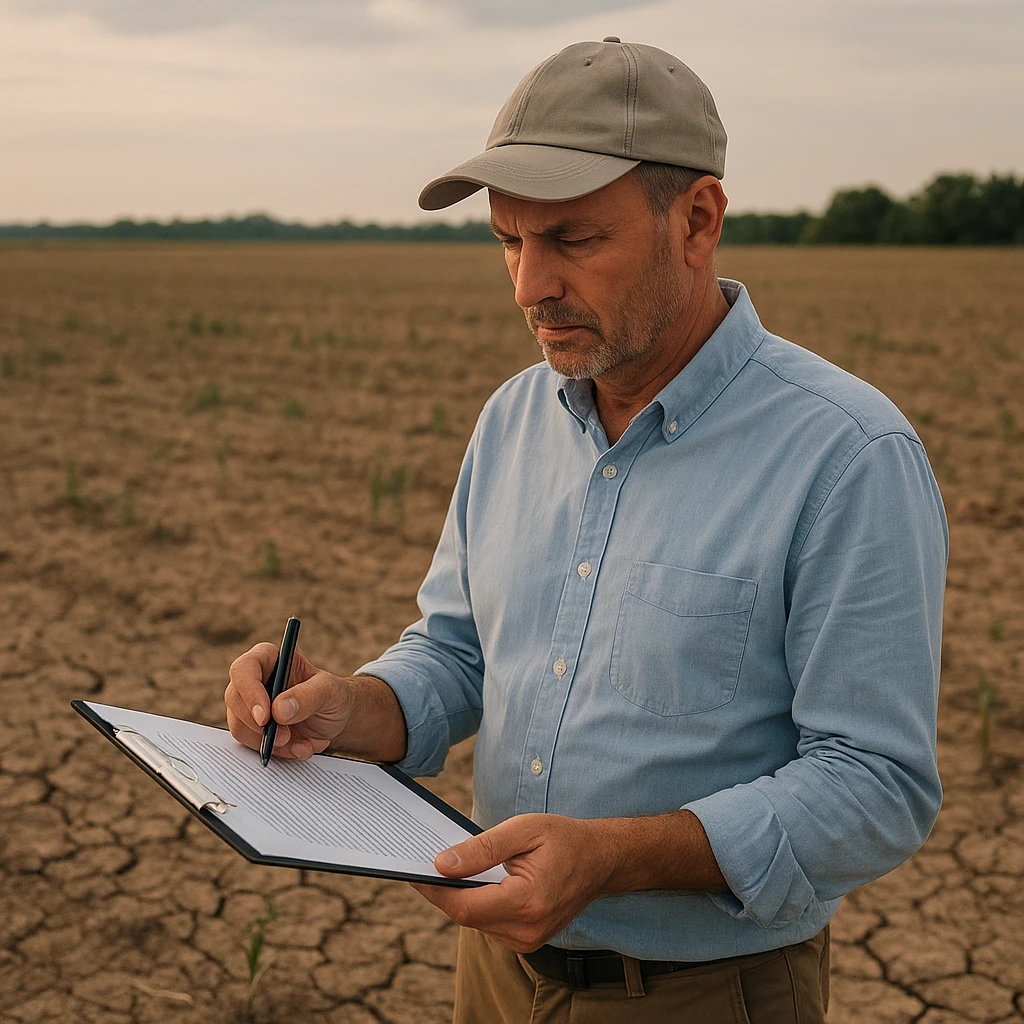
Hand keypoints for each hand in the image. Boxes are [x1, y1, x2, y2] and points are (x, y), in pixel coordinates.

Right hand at [225, 643, 350, 759]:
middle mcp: (254, 680)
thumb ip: (308, 696)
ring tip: (301, 744)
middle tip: (285, 736)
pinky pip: (250, 744)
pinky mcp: (251, 728)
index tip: (266, 716)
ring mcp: (248, 705)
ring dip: (268, 742)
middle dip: (259, 724)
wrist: (336, 719)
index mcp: (270, 658)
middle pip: (235, 699)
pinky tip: (298, 748)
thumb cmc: (332, 696)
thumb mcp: (330, 692)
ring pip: (239, 725)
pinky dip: (274, 752)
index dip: (250, 692)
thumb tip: (278, 710)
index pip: (244, 668)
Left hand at [410, 813, 613, 952]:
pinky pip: (489, 924)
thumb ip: (482, 848)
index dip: (434, 890)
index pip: (464, 906)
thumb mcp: (524, 830)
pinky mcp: (526, 941)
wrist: (600, 860)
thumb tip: (442, 864)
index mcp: (527, 902)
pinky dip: (477, 903)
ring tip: (447, 868)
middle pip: (466, 915)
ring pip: (475, 922)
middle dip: (443, 890)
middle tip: (423, 861)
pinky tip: (472, 882)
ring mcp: (528, 941)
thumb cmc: (564, 839)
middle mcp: (526, 931)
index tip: (413, 871)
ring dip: (460, 897)